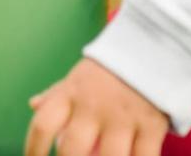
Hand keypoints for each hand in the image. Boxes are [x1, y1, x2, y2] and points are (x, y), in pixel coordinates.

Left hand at [25, 57, 167, 155]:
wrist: (157, 46)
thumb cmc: (112, 70)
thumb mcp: (81, 76)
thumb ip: (57, 94)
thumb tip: (33, 105)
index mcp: (71, 93)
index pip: (42, 125)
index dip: (33, 149)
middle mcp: (94, 106)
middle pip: (71, 151)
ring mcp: (123, 117)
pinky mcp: (151, 125)